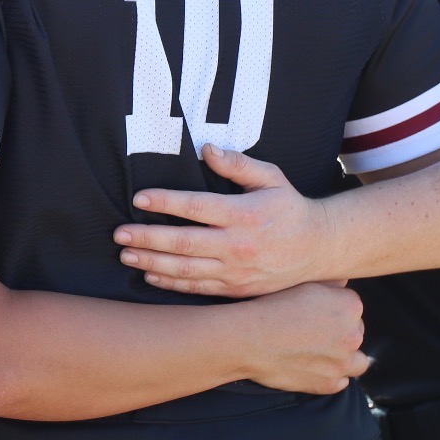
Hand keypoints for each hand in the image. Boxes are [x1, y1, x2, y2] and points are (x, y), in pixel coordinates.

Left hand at [114, 145, 334, 296]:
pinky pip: (200, 289)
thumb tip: (206, 149)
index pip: (197, 207)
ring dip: (153, 263)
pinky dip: (173, 285)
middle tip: (118, 233)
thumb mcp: (271, 178)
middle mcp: (239, 245)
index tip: (139, 198)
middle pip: (185, 243)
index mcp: (245, 214)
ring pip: (188, 270)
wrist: (320, 249)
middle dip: (148, 239)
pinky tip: (150, 275)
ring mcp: (238, 271)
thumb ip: (238, 164)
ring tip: (126, 255)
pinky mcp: (239, 289)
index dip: (166, 202)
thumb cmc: (289, 208)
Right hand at [229, 282, 369, 394]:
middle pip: (356, 332)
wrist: (246, 339)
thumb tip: (342, 283)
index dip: (332, 308)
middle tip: (312, 331)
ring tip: (320, 352)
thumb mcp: (298, 282)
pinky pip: (340, 381)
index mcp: (349, 306)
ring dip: (344, 357)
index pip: (351, 306)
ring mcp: (342, 363)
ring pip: (357, 361)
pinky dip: (330, 375)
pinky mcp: (329, 384)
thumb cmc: (267, 306)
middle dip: (340, 332)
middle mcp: (353, 335)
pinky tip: (311, 366)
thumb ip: (328, 282)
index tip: (314, 311)